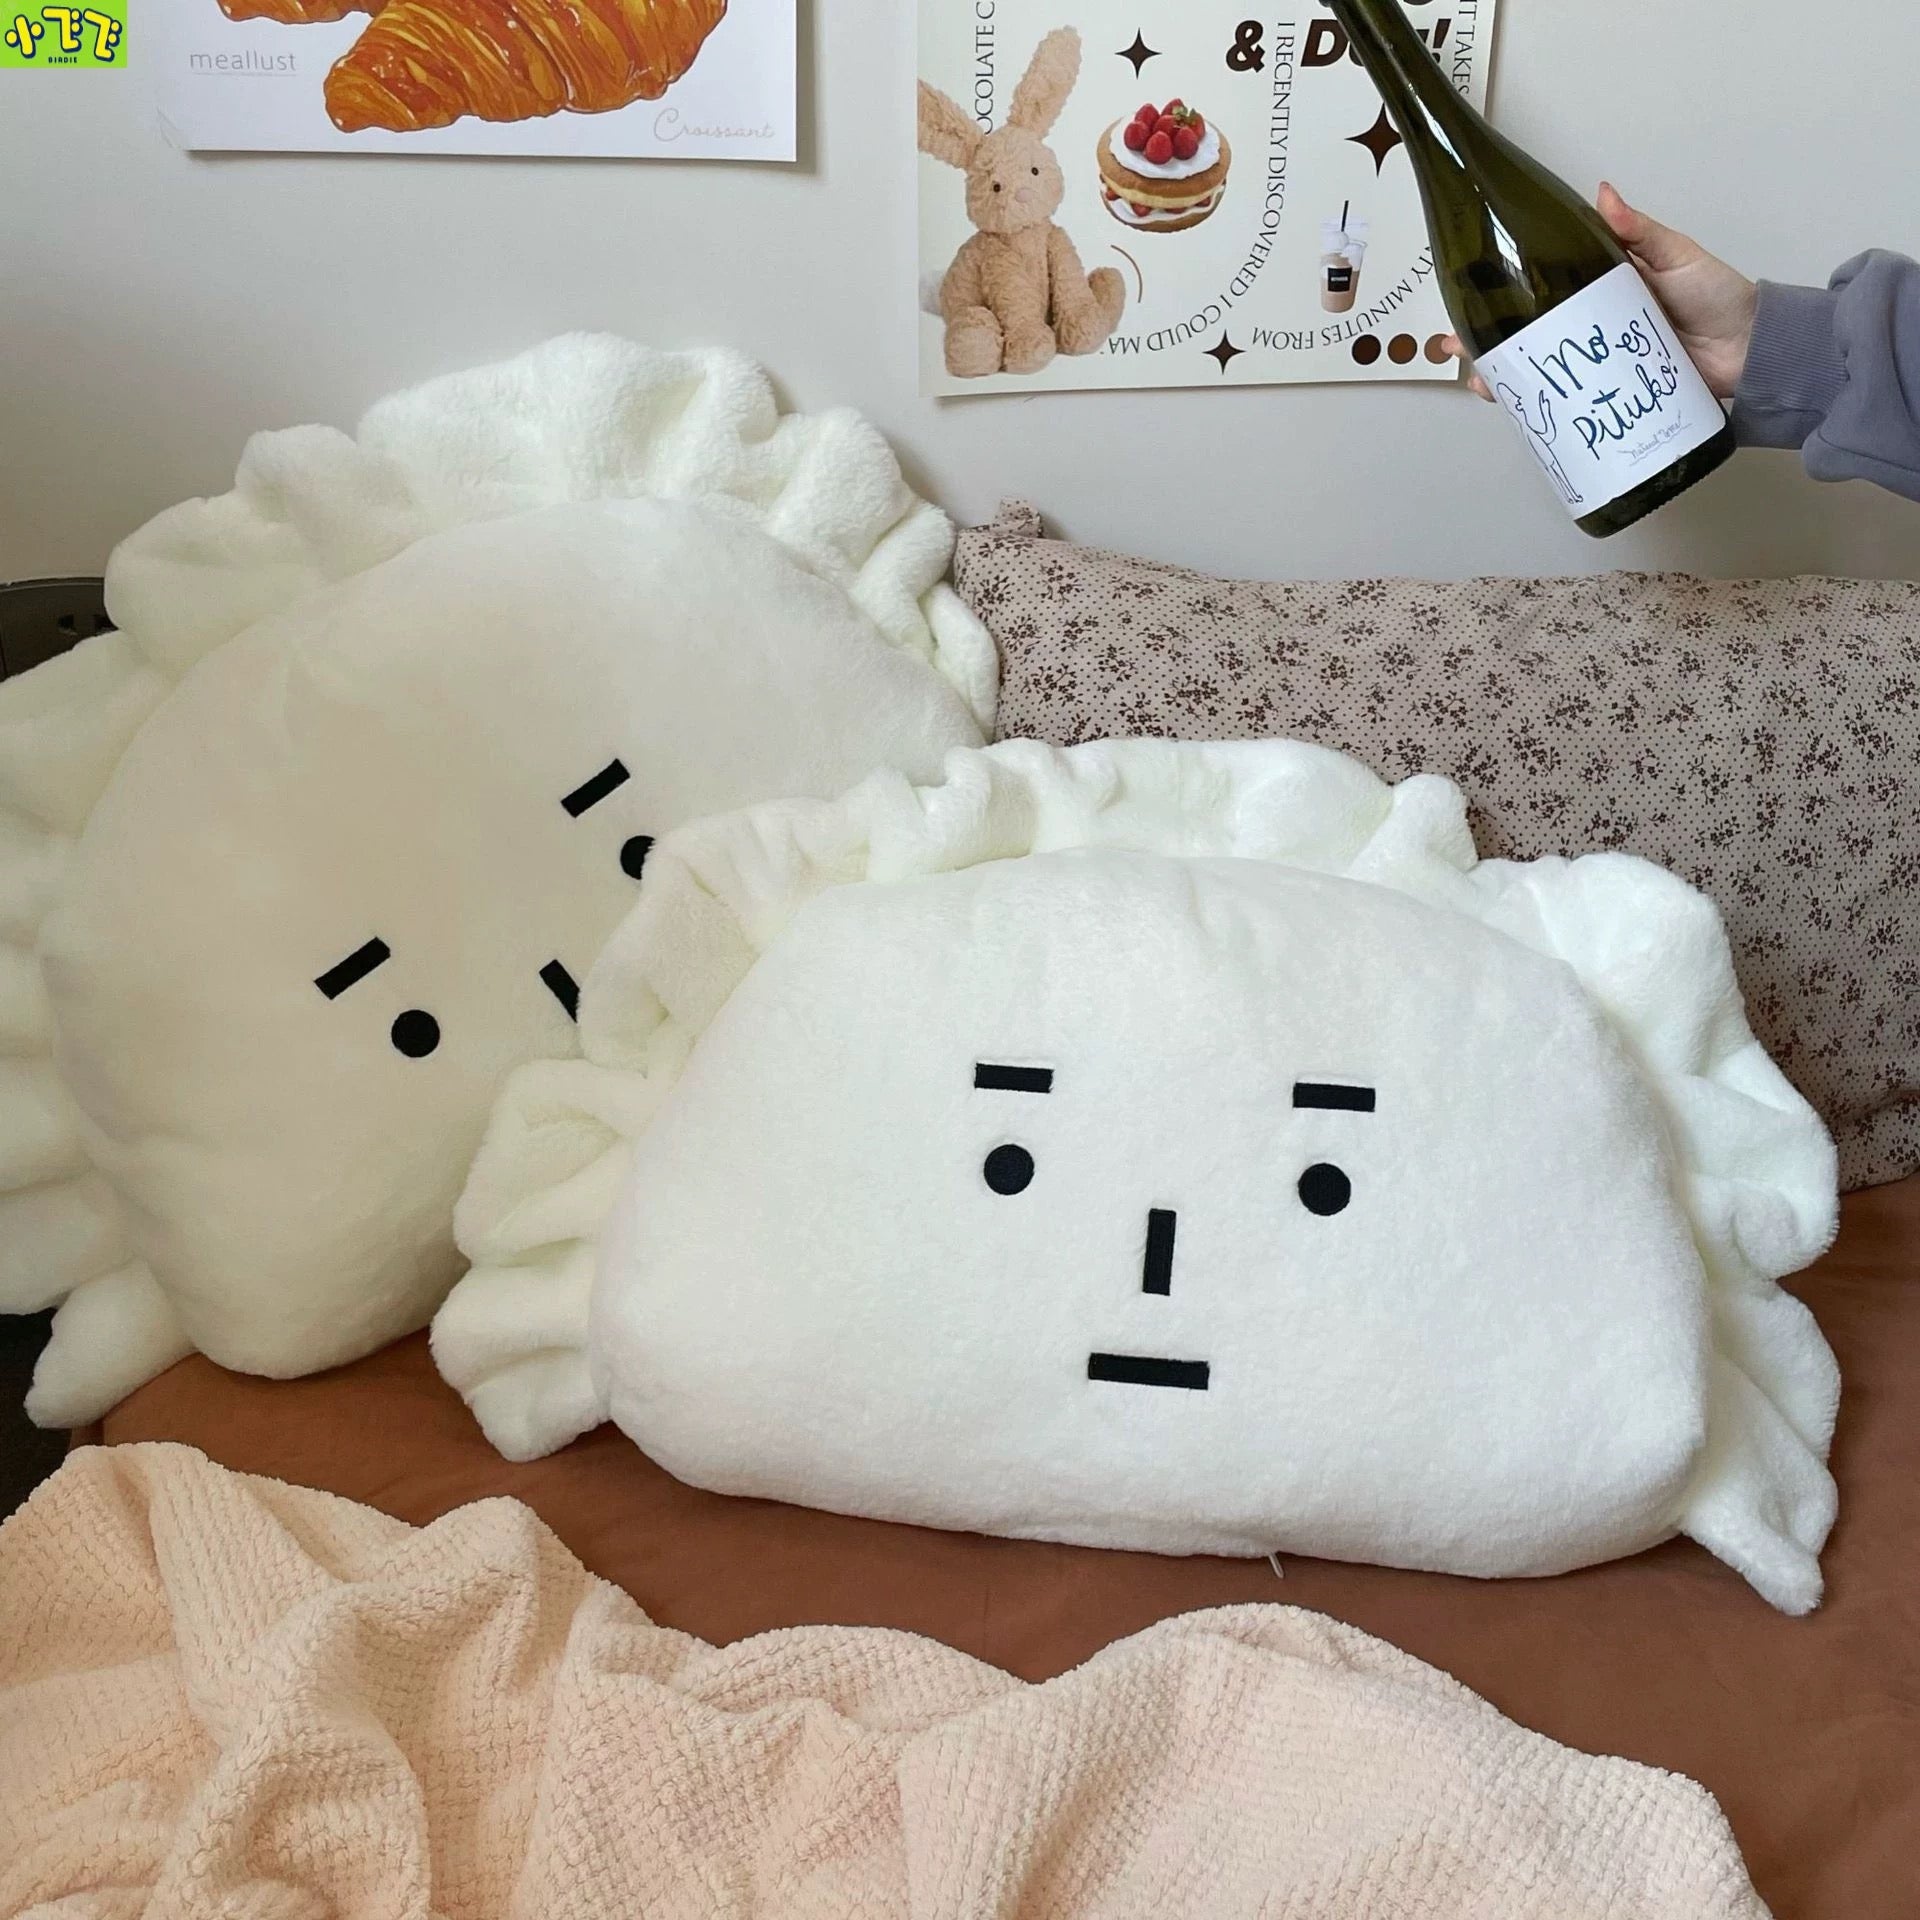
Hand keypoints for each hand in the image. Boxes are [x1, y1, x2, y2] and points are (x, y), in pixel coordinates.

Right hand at [1443, 182, 1759, 400]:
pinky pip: (1566, 401)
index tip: (1469, 292)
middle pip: (1527, 333)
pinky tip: (1515, 406)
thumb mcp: (1677, 255)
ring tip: (1478, 380)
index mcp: (1601, 287)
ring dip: (1502, 377)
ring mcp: (1596, 364)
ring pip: (1537, 370)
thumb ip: (1638, 230)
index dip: (1503, 290)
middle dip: (1485, 340)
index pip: (1541, 285)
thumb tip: (1602, 194)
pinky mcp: (1609, 395)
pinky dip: (1538, 406)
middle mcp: (1591, 326)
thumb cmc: (1719, 297)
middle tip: (1454, 345)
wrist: (1752, 353)